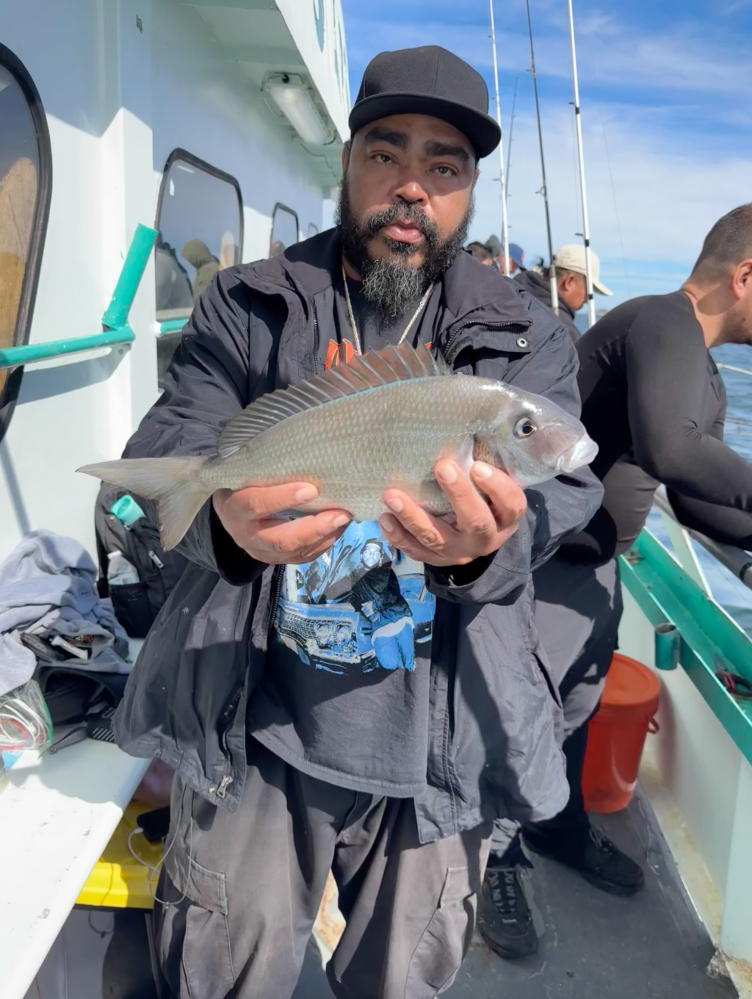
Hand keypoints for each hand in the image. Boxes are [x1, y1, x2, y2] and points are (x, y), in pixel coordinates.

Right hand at [213, 482, 349, 564]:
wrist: (229, 513)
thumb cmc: (242, 484)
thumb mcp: (245, 474)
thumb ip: (266, 469)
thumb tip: (305, 446)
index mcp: (235, 508)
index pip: (256, 504)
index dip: (283, 498)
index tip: (311, 489)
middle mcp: (246, 534)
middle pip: (280, 540)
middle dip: (313, 529)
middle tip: (340, 514)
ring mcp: (261, 551)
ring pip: (294, 552)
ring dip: (324, 537)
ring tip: (344, 519)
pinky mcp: (275, 560)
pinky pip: (302, 557)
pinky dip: (323, 544)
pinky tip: (337, 529)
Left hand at [378, 460, 525, 567]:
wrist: (475, 538)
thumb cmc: (483, 499)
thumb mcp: (493, 485)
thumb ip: (486, 464)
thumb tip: (468, 424)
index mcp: (505, 518)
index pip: (510, 504)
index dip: (496, 487)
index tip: (477, 466)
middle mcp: (485, 538)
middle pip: (476, 522)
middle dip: (458, 495)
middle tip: (441, 467)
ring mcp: (458, 552)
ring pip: (436, 538)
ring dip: (413, 517)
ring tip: (391, 495)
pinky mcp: (435, 560)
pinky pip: (416, 551)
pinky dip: (398, 536)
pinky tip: (385, 518)